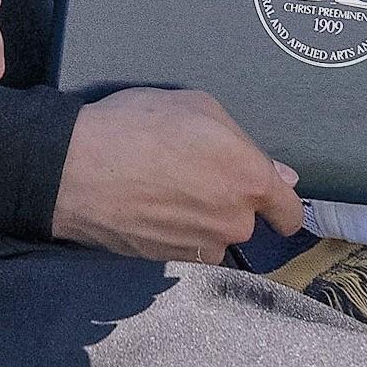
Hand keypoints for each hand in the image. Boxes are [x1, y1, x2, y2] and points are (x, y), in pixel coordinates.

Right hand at [51, 86, 303, 262]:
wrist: (76, 168)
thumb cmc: (138, 126)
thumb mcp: (197, 107)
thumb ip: (244, 142)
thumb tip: (280, 175)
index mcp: (249, 180)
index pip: (290, 212)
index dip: (283, 206)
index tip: (272, 203)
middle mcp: (233, 222)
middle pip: (246, 220)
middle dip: (228, 202)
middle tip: (192, 174)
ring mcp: (200, 246)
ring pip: (214, 236)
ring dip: (201, 220)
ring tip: (164, 190)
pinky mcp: (168, 260)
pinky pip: (185, 247)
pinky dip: (174, 232)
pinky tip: (149, 207)